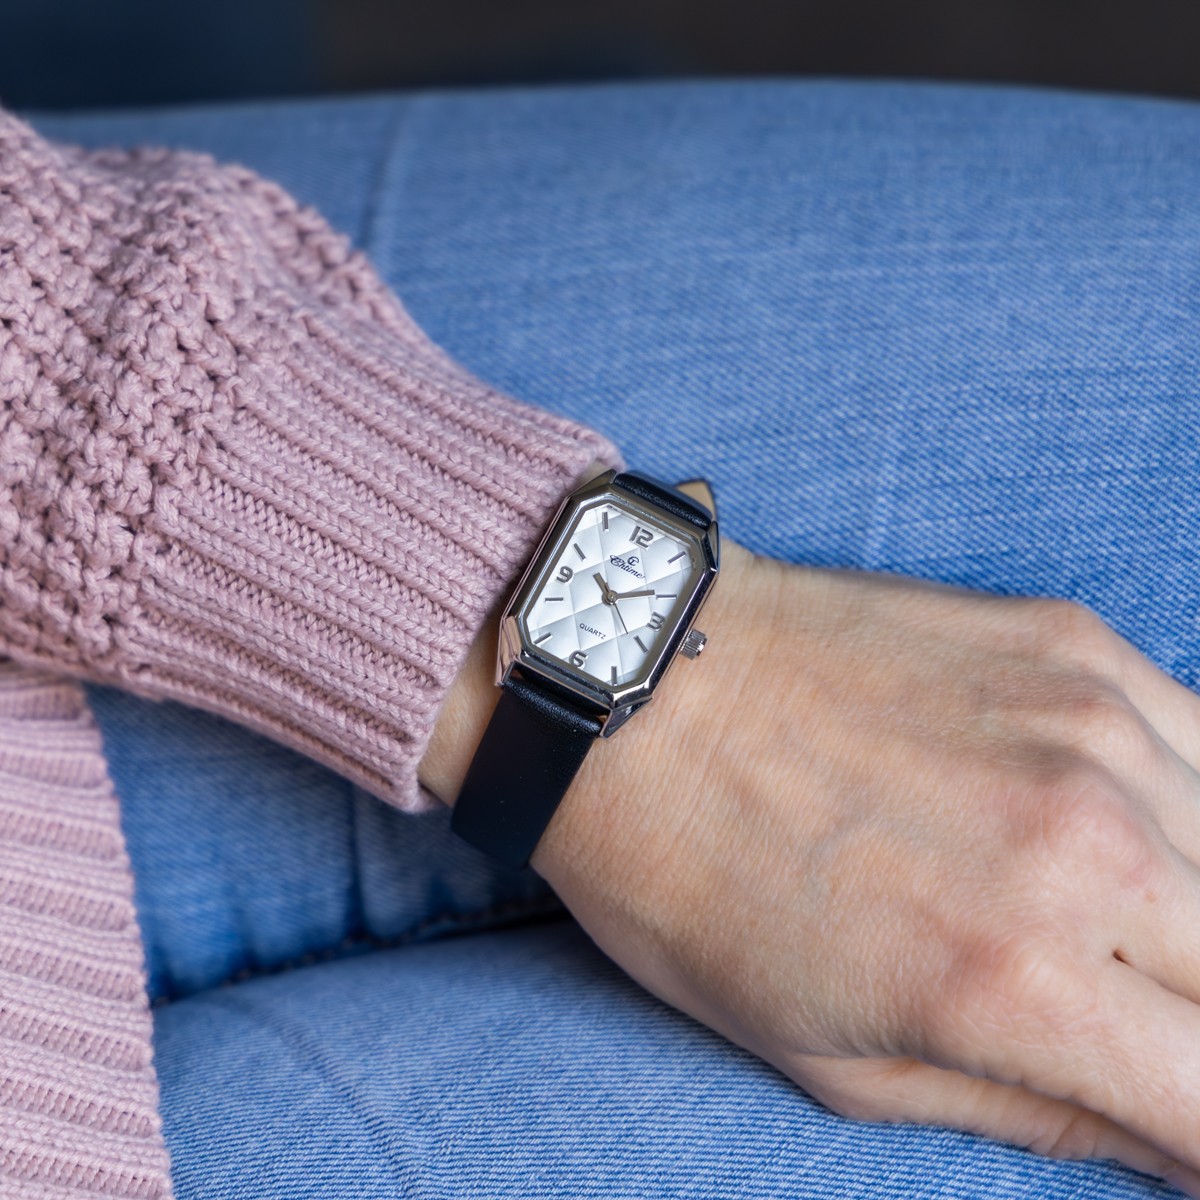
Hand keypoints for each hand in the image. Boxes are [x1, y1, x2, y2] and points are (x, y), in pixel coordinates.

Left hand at [526, 544, 1199, 1194]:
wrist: (640, 693)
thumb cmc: (694, 879)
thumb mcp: (832, 1058)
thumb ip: (1026, 1110)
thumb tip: (1164, 1140)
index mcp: (1020, 983)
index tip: (1171, 1116)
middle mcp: (1089, 850)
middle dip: (1190, 1019)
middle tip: (1112, 1012)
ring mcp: (1090, 727)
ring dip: (1187, 911)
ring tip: (1098, 919)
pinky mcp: (1072, 643)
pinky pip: (1198, 740)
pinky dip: (1179, 803)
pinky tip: (1107, 818)